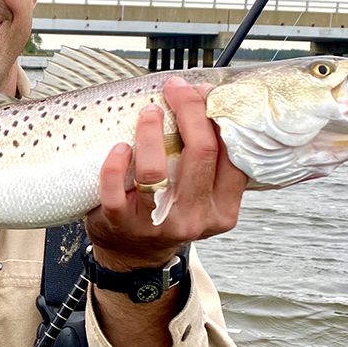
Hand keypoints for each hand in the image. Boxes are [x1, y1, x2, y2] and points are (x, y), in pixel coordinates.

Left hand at [85, 76, 246, 271]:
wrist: (133, 257)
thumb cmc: (169, 213)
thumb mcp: (201, 196)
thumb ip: (209, 161)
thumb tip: (205, 97)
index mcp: (222, 209)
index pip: (231, 154)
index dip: (218, 115)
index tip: (203, 91)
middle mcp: (195, 218)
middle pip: (201, 153)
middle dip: (189, 110)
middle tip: (175, 90)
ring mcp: (157, 223)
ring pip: (156, 171)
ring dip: (150, 132)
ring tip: (148, 112)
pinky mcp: (121, 223)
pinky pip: (115, 187)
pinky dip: (116, 162)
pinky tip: (119, 147)